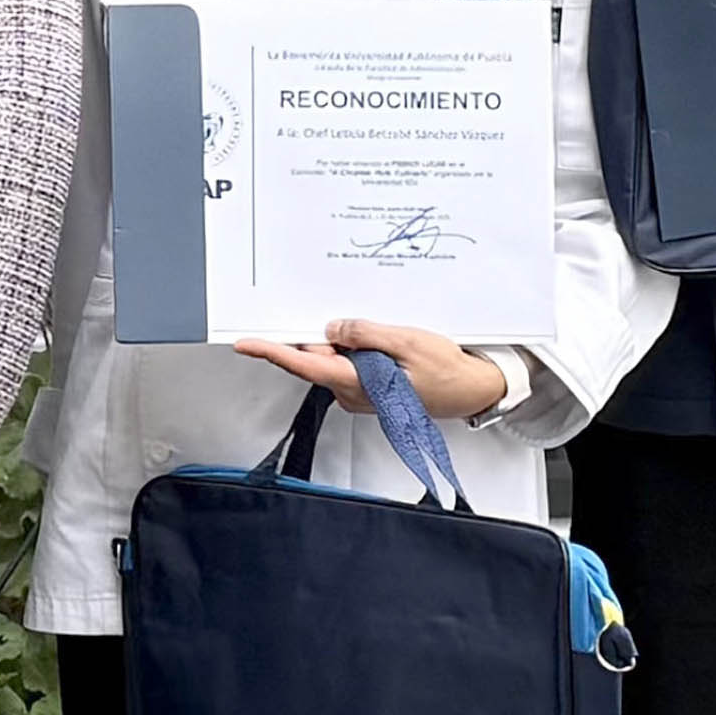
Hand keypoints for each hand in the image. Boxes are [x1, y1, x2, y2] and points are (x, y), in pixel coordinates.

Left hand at [234, 319, 510, 421]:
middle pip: (319, 356)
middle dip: (328, 334)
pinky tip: (385, 344)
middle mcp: (351, 392)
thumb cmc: (445, 371)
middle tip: (360, 322)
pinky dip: (359, 349)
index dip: (272, 352)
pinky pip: (350, 363)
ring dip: (349, 342)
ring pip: (336, 358)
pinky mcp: (367, 388)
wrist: (469, 391)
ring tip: (386, 337)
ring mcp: (358, 392)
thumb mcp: (407, 342)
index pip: (304, 365)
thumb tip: (334, 329)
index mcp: (356, 382)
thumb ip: (366, 334)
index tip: (246, 343)